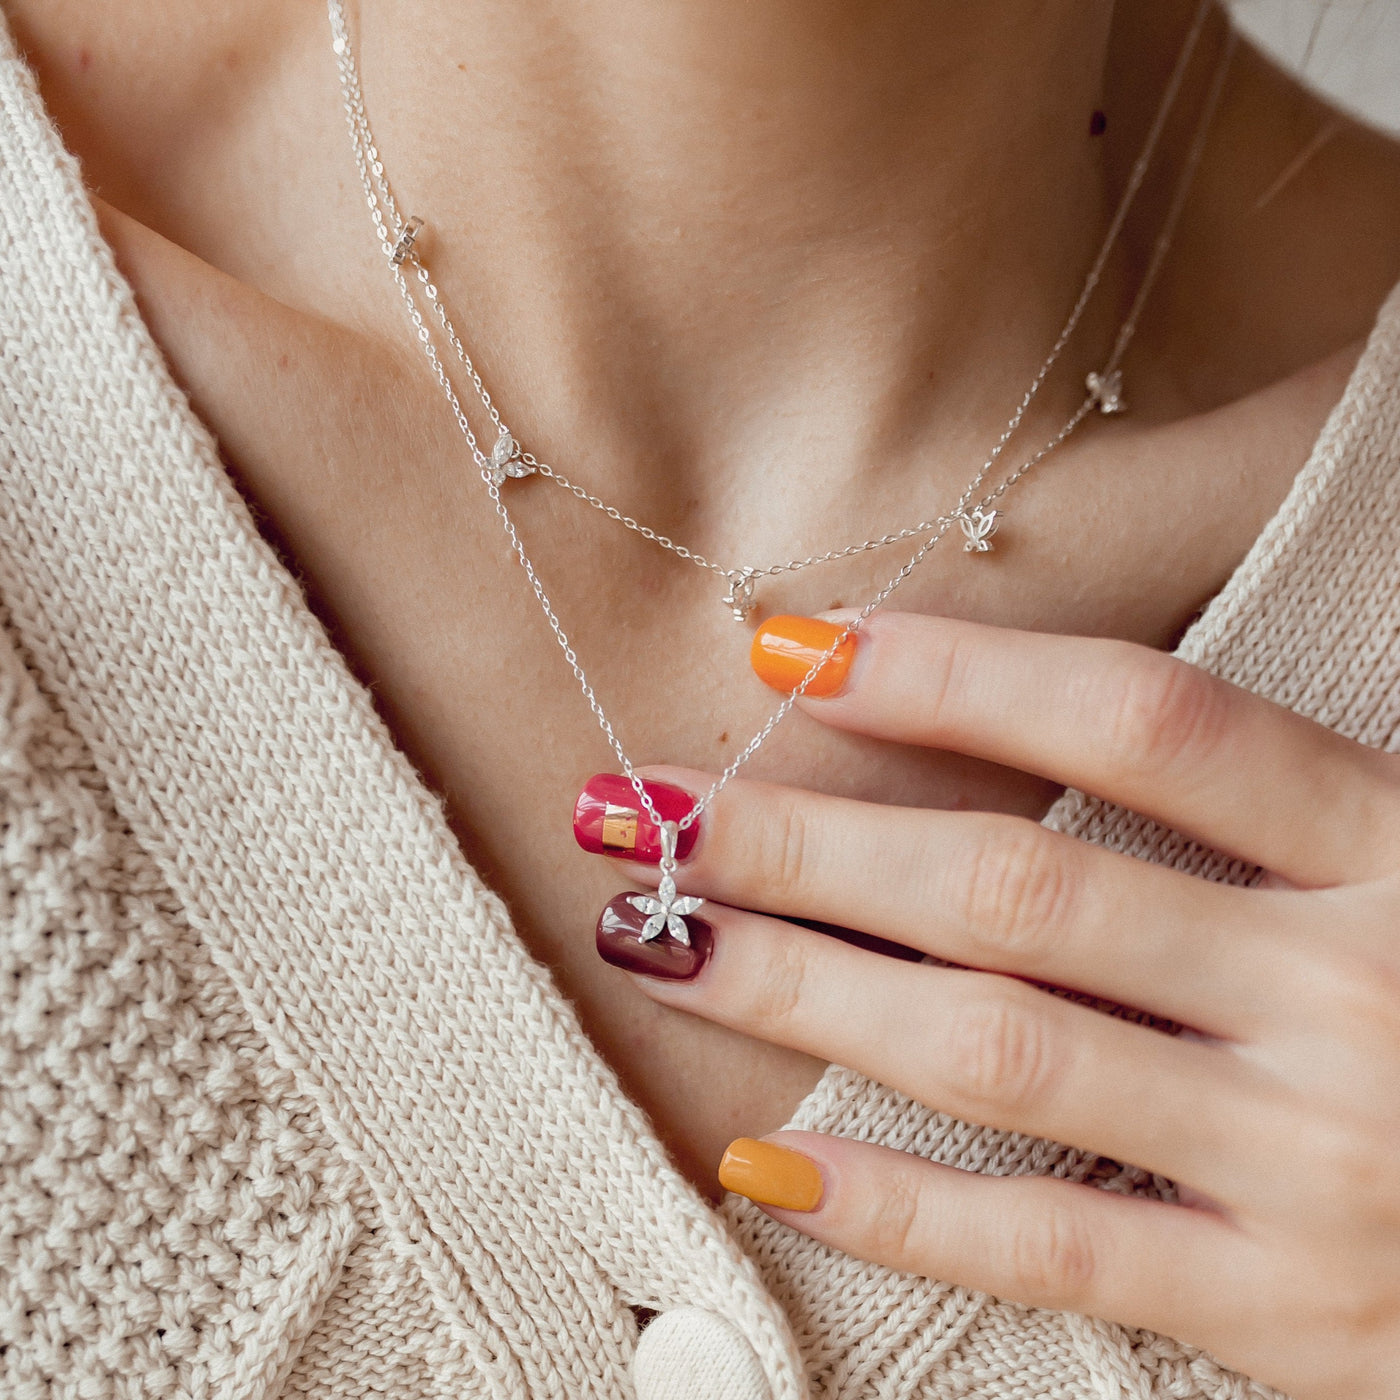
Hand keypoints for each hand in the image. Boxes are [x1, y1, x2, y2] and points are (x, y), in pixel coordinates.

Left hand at [593, 611, 1399, 1399]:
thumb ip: (1265, 808)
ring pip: (1000, 1052)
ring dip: (804, 991)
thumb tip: (1011, 726)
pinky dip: (899, 1204)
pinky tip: (767, 1156)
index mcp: (1397, 850)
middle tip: (645, 813)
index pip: (1144, 723)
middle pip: (1018, 887)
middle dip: (806, 843)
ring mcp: (1321, 1162)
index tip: (795, 650)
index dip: (959, 675)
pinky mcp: (1292, 1311)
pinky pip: (1054, 1245)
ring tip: (662, 946)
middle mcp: (1353, 991)